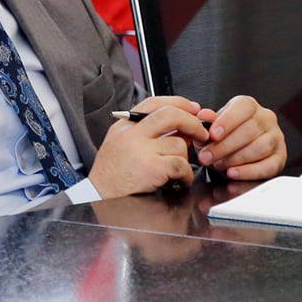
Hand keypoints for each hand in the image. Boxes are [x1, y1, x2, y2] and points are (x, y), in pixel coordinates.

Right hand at [89, 97, 209, 197]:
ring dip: (185, 158)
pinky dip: (186, 174)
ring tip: (178, 170)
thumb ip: (147, 133)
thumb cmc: (112, 176)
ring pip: (179, 144)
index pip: (154, 103)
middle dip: (192, 122)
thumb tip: (182, 128)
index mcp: (124, 126)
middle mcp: (132, 134)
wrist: (99, 197)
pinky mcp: (151, 168)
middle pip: (170, 114)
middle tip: (202, 133)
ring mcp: (141, 150)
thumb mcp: (121, 144)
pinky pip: (180, 164)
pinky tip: (180, 180)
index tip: (193, 108)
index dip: (178, 103)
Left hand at [199, 94, 286, 180]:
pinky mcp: (280, 158)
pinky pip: (268, 166)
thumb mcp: (213, 127)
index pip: (243, 108)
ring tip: (218, 165)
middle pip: (250, 130)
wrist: (236, 151)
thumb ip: (207, 122)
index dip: (227, 121)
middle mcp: (266, 118)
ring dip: (236, 159)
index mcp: (249, 106)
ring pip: (260, 147)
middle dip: (225, 146)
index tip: (213, 134)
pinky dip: (249, 172)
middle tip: (207, 157)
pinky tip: (233, 175)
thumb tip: (204, 116)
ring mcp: (276, 138)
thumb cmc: (225, 135)